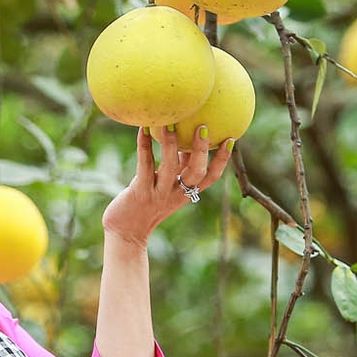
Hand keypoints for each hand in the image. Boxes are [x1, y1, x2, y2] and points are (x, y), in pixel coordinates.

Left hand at [101, 125, 234, 246]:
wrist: (126, 233)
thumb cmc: (145, 203)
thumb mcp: (166, 186)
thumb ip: (178, 166)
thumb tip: (185, 135)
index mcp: (186, 192)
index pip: (211, 177)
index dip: (222, 160)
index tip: (231, 139)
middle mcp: (176, 194)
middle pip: (196, 173)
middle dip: (201, 150)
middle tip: (203, 126)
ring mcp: (159, 193)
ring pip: (170, 167)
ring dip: (171, 144)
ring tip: (170, 123)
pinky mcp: (140, 192)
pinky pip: (144, 166)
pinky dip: (144, 146)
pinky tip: (142, 128)